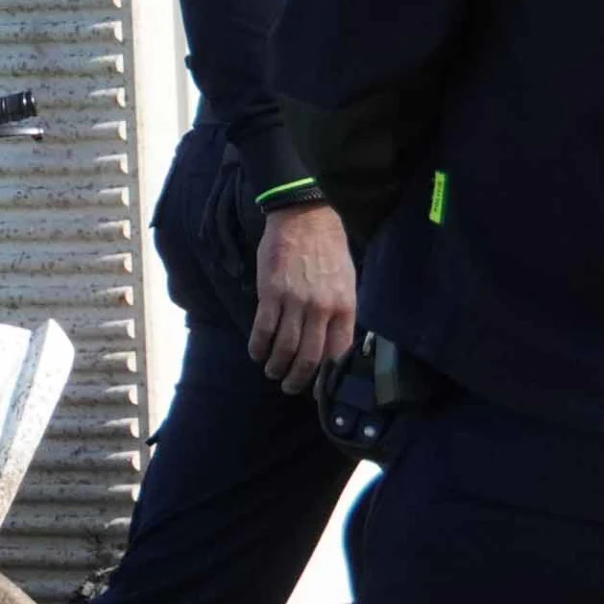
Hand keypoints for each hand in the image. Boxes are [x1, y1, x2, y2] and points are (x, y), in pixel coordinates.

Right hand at [247, 201, 357, 393]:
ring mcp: (295, 301)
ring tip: (272, 372)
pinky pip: (263, 329)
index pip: (337, 352)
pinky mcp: (271, 293)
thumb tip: (334, 341)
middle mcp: (321, 308)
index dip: (326, 374)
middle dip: (297, 379)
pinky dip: (258, 346)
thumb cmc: (328, 247)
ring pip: (284, 347)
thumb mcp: (347, 279)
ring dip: (276, 366)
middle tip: (289, 386)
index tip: (317, 385)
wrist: (304, 217)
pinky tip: (256, 353)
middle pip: (309, 357)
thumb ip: (341, 310)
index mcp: (344, 306)